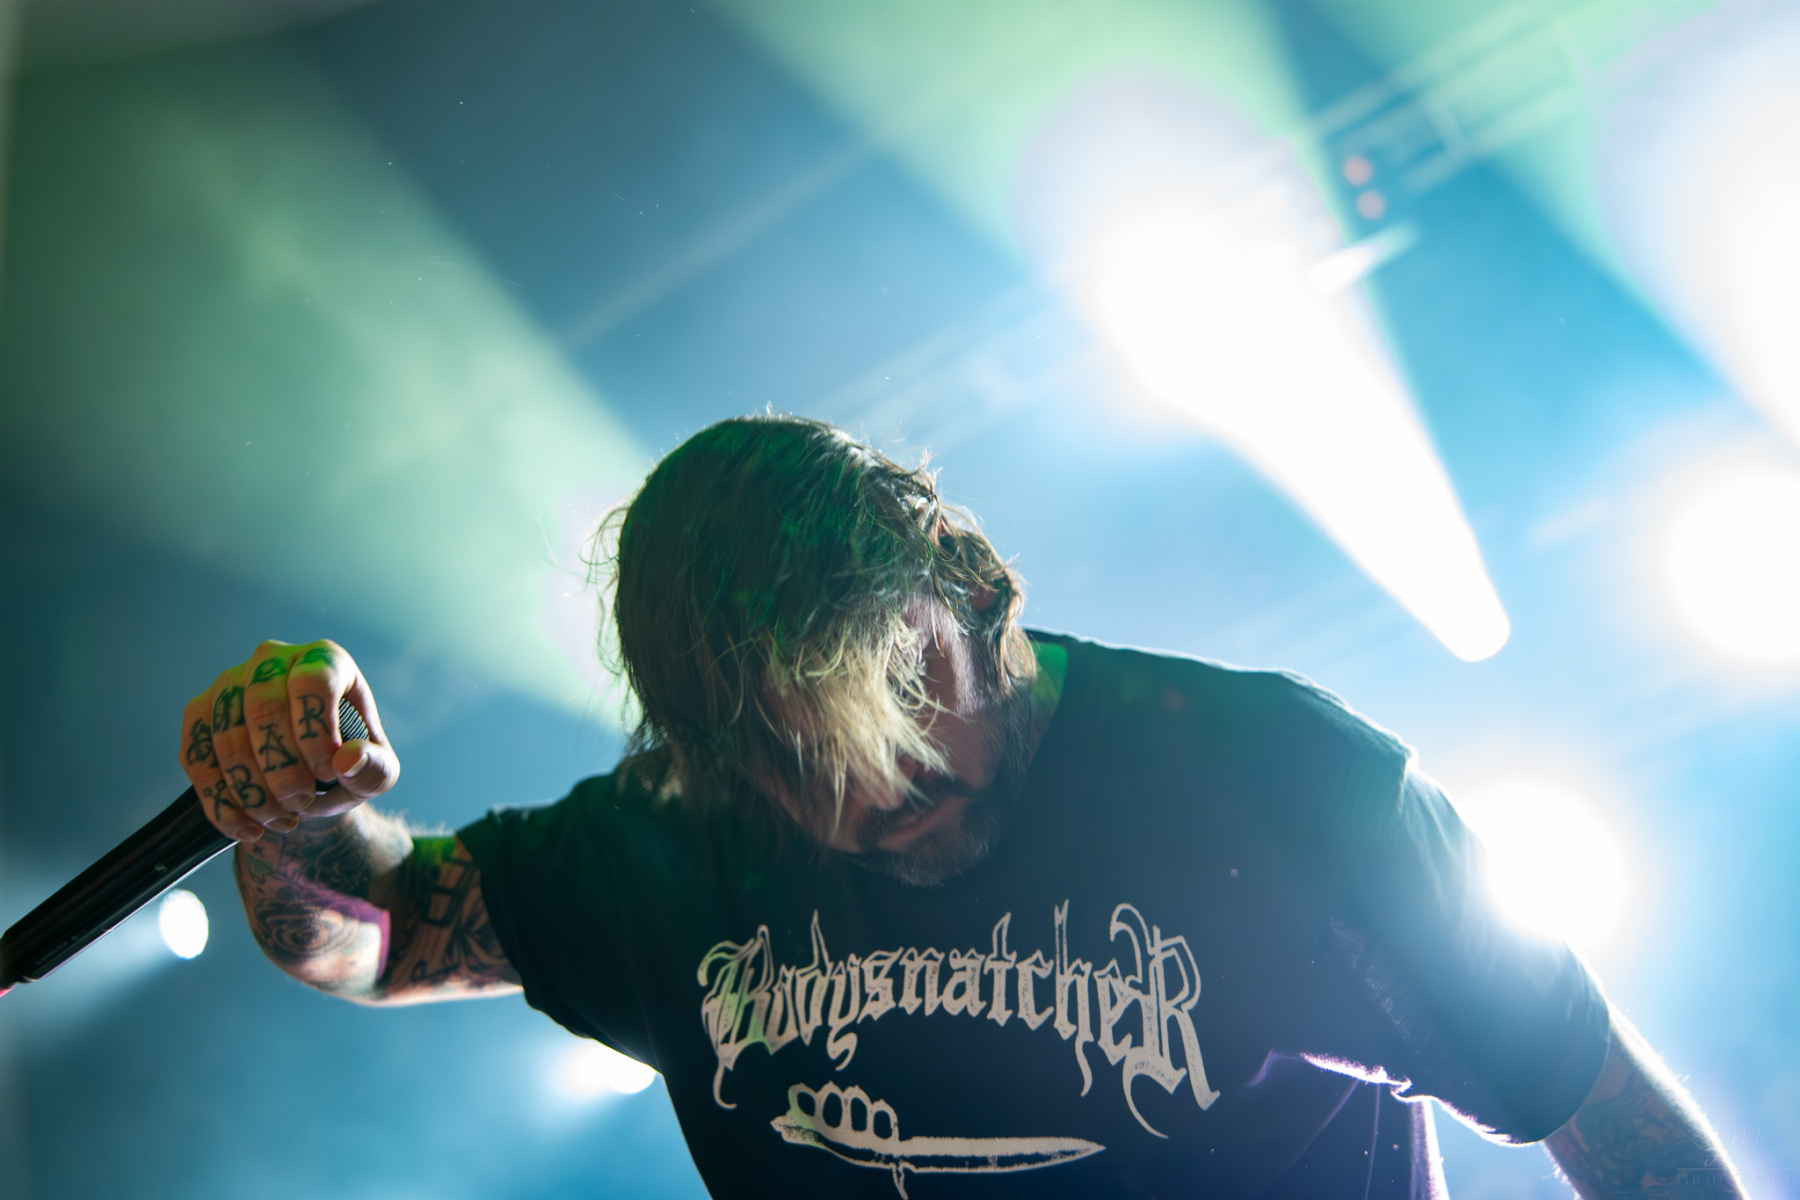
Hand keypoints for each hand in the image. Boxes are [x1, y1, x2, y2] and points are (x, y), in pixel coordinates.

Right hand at [178, 639, 398, 841]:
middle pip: (263, 706)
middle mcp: (271, 660)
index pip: (313, 682)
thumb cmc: (348, 763)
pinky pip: (196, 757)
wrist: (311, 778)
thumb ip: (373, 767)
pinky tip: (246, 828)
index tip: (327, 772)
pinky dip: (219, 800)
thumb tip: (348, 759)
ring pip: (226, 734)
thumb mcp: (376, 771)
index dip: (316, 731)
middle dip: (280, 765)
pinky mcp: (198, 715)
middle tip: (300, 803)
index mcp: (324, 660)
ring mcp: (228, 684)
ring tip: (280, 819)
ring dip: (250, 787)